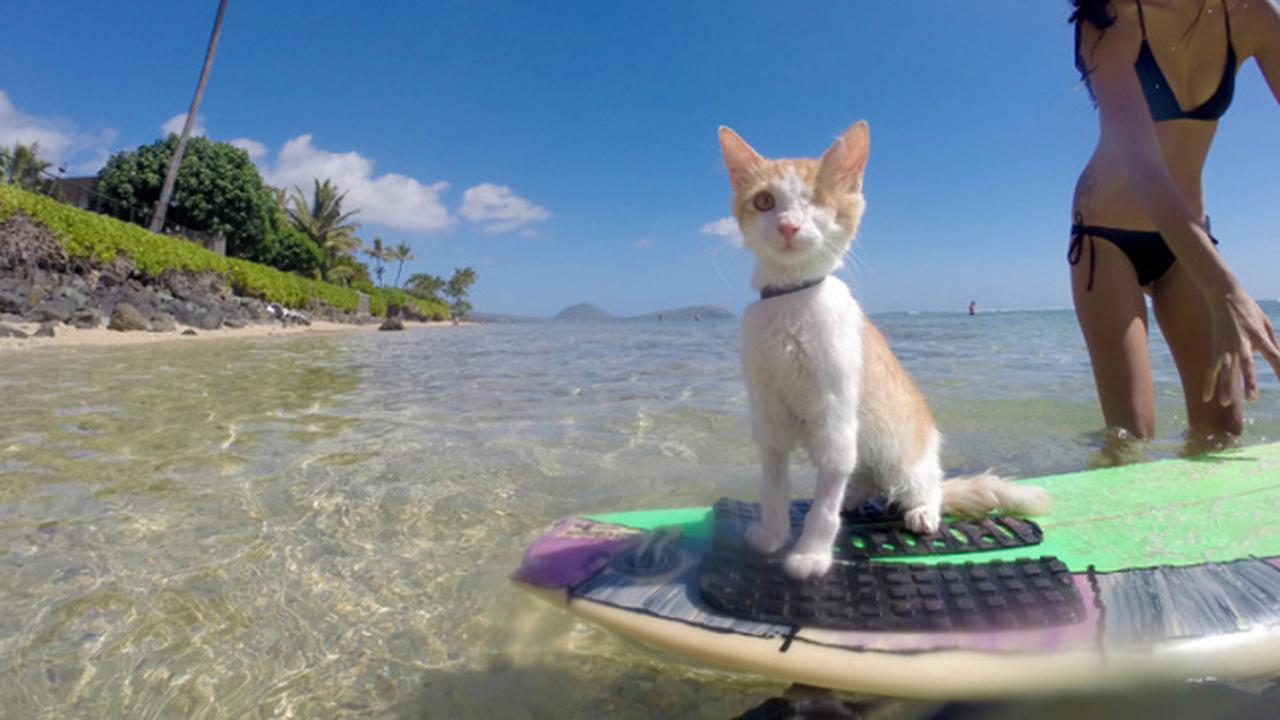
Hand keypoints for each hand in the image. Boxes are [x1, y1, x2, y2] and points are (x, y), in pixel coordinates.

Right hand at [1204, 290, 1279, 405]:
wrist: (1224, 295)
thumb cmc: (1249, 311)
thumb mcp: (1265, 324)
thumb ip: (1273, 344)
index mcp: (1258, 335)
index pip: (1273, 354)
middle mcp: (1241, 342)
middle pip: (1246, 365)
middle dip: (1248, 382)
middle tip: (1252, 398)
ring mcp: (1225, 346)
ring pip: (1225, 370)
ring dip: (1225, 387)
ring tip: (1225, 403)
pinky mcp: (1215, 349)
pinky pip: (1211, 369)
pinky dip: (1208, 383)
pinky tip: (1207, 398)